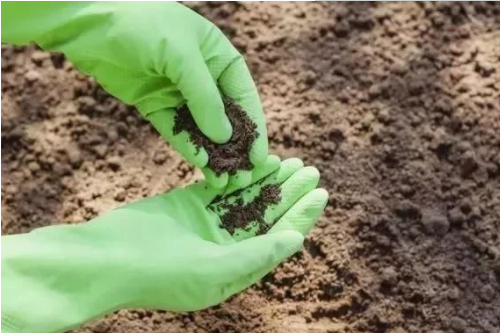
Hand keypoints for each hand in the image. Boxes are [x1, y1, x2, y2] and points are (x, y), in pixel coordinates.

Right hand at [2, 156, 326, 332]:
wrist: (105, 259)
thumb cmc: (160, 273)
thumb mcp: (215, 269)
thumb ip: (257, 254)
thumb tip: (297, 240)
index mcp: (236, 270)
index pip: (278, 241)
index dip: (301, 217)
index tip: (321, 194)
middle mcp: (226, 248)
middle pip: (267, 217)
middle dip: (289, 194)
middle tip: (312, 170)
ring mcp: (207, 225)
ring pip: (247, 199)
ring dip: (269, 181)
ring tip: (293, 161)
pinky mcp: (189, 204)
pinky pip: (223, 186)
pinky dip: (241, 174)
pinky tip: (260, 160)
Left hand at [22, 2, 266, 187]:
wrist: (91, 21)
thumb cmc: (144, 25)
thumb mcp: (181, 56)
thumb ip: (205, 97)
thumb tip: (225, 137)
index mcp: (220, 58)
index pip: (244, 98)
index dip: (254, 128)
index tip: (261, 157)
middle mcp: (204, 77)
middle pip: (226, 118)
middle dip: (235, 148)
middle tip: (242, 177)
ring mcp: (179, 93)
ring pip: (202, 129)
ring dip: (213, 154)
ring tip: (223, 181)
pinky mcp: (156, 105)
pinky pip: (176, 130)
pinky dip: (188, 146)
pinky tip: (200, 163)